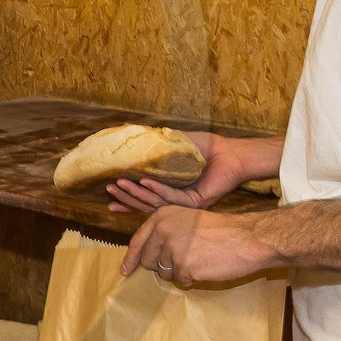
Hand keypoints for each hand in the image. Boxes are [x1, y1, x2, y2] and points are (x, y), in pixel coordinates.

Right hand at [106, 132, 271, 212]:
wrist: (231, 153)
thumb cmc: (207, 148)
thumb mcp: (175, 144)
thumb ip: (156, 145)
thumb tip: (133, 135)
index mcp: (171, 190)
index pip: (146, 199)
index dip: (127, 200)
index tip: (109, 201)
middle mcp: (177, 201)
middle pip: (146, 203)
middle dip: (126, 197)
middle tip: (109, 189)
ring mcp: (186, 204)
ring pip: (155, 202)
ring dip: (136, 193)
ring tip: (120, 185)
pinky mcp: (196, 203)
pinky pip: (172, 198)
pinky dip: (156, 189)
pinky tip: (144, 181)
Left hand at [120, 205, 276, 285]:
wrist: (247, 238)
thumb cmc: (220, 231)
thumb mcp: (187, 221)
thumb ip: (164, 233)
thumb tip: (142, 256)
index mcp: (161, 216)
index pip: (138, 241)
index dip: (131, 258)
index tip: (125, 270)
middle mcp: (162, 229)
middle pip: (148, 260)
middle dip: (162, 265)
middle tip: (185, 260)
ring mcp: (172, 248)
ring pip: (164, 272)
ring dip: (180, 271)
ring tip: (200, 258)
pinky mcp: (184, 265)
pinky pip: (180, 281)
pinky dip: (192, 279)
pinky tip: (205, 267)